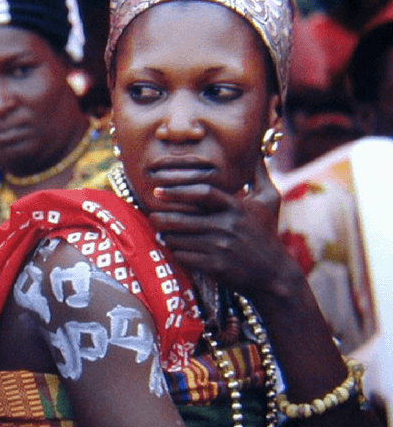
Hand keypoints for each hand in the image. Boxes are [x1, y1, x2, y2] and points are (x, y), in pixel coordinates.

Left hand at [146, 159, 294, 297]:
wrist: (274, 274)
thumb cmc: (267, 234)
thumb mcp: (270, 201)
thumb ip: (259, 175)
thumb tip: (257, 152)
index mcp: (236, 207)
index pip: (203, 192)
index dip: (178, 190)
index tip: (158, 191)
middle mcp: (227, 226)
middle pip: (184, 219)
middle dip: (163, 218)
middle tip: (152, 215)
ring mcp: (220, 247)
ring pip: (180, 239)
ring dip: (167, 236)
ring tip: (161, 232)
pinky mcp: (215, 266)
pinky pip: (184, 257)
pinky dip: (176, 252)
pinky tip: (175, 249)